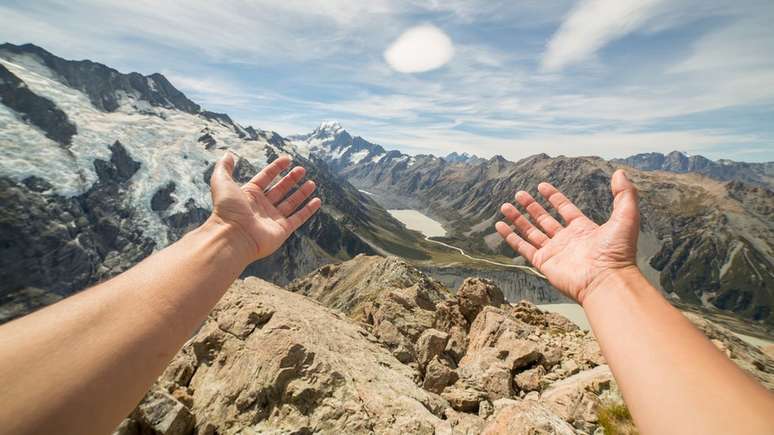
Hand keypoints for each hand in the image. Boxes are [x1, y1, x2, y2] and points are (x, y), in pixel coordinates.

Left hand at [209, 152, 320, 262]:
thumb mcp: (221, 182)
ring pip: (291, 203)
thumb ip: (224, 167)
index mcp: (249, 194)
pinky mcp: (282, 230)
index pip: (266, 177)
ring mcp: (273, 219)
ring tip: (312, 183)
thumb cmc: (227, 210)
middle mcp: (262, 206)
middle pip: (280, 189)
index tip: (287, 159)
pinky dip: (308, 210)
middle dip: (291, 179)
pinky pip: (298, 218)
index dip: (276, 168)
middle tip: (302, 169)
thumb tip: (228, 154)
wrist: (233, 236)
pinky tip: (317, 200)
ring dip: (301, 193)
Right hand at [495, 169, 639, 303]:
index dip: (553, 197)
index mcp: (583, 229)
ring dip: (518, 219)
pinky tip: (500, 226)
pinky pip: (523, 248)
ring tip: (505, 206)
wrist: (606, 280)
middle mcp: (567, 240)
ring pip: (531, 232)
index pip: (564, 209)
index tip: (541, 186)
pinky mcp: (544, 263)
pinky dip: (511, 237)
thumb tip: (619, 172)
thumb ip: (623, 194)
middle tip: (519, 194)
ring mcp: (554, 252)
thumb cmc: (617, 252)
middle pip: (544, 219)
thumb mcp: (626, 217)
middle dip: (531, 207)